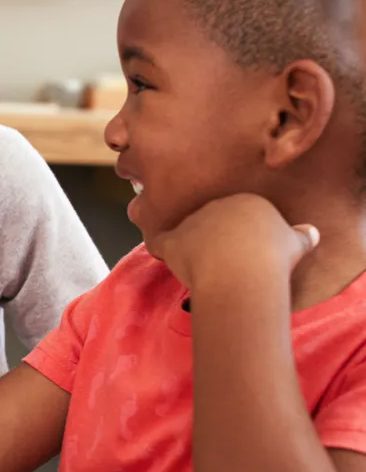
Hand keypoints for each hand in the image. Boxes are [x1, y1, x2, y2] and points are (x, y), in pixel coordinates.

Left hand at [154, 194, 318, 291]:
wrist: (243, 269)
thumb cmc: (273, 256)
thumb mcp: (295, 244)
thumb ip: (301, 236)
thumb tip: (312, 233)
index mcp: (245, 201)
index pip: (238, 214)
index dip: (239, 232)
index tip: (243, 249)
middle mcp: (216, 205)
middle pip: (211, 220)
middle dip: (213, 236)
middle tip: (221, 260)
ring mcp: (193, 221)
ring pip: (187, 231)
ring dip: (189, 244)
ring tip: (198, 265)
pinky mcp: (174, 240)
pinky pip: (161, 241)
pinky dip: (160, 247)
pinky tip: (160, 254)